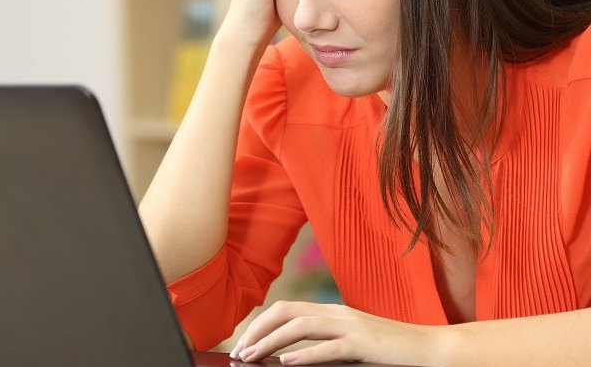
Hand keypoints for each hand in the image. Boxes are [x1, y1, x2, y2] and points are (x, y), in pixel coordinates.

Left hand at [230, 301, 446, 365]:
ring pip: (300, 326)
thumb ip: (323, 344)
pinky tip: (286, 363)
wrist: (431, 350)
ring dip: (271, 341)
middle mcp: (337, 314)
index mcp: (332, 312)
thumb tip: (288, 357)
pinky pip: (329, 347)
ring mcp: (351, 327)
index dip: (260, 324)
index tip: (243, 343)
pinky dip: (304, 354)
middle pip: (286, 312)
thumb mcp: (350, 345)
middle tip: (240, 352)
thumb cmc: (389, 351)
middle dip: (257, 330)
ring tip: (253, 357)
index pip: (285, 309)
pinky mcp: (364, 344)